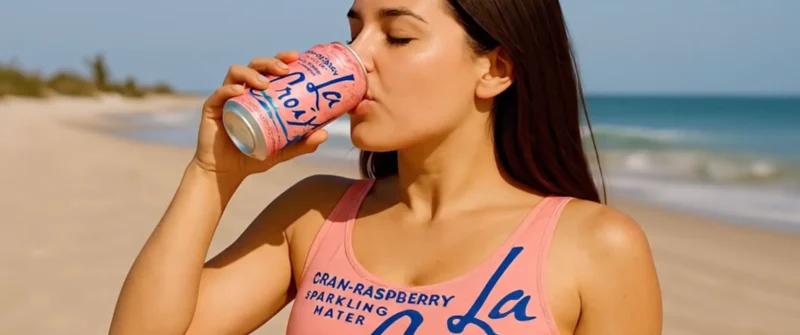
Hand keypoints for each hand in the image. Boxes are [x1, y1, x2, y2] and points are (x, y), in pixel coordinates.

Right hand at [191, 52, 328, 177]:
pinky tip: (239, 92)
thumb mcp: (282, 150)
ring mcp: (226, 98)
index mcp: (259, 95)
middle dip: (270, 62)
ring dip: (251, 73)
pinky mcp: (212, 109)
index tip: (296, 56)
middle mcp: (243, 91)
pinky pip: (219, 94)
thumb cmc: (253, 156)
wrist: (226, 173)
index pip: (270, 69)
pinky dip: (228, 90)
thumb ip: (302, 144)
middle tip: (285, 69)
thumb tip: (325, 134)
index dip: (281, 58)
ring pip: (236, 73)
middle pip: (255, 65)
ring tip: (264, 83)